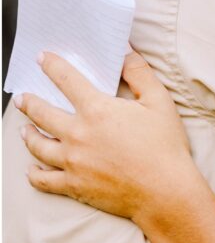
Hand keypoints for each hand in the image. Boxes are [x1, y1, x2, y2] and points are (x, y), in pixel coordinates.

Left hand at [16, 51, 192, 223]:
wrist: (165, 191)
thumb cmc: (165, 146)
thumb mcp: (159, 100)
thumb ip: (139, 72)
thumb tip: (125, 50)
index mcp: (97, 110)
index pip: (66, 80)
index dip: (52, 65)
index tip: (42, 58)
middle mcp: (77, 134)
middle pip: (42, 113)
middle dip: (29, 103)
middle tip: (22, 98)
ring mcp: (72, 162)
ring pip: (37, 146)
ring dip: (27, 135)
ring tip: (23, 129)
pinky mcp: (74, 186)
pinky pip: (43, 180)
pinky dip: (34, 173)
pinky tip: (32, 168)